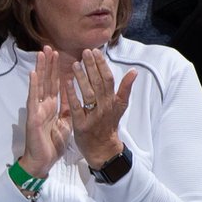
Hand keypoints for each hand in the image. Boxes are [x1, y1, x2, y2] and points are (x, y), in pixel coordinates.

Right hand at [18, 46, 71, 177]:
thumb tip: (75, 98)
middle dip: (48, 64)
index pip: (55, 84)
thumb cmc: (52, 145)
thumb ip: (69, 109)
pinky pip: (33, 99)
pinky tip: (33, 74)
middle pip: (47, 81)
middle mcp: (44, 106)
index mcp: (52, 107)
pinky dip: (33, 86)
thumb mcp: (65, 124)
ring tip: (42, 53)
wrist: (42, 161)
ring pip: (39, 85)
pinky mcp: (33, 117)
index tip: (59, 55)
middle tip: (49, 47)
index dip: (57, 70)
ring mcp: (37, 110)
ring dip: (40, 69)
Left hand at [64, 48, 135, 170]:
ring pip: (88, 93)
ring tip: (75, 64)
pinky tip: (67, 83)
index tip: (95, 52)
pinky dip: (72, 95)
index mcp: (113, 101)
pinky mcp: (81, 125)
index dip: (102, 65)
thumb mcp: (120, 107)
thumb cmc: (109, 125)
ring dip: (82, 77)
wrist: (103, 150)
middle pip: (98, 83)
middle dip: (91, 66)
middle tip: (84, 52)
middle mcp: (104, 107)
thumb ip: (125, 89)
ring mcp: (93, 116)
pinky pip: (77, 108)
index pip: (108, 79)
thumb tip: (134, 71)